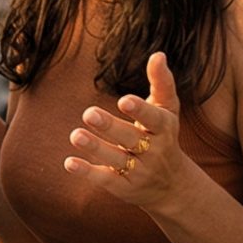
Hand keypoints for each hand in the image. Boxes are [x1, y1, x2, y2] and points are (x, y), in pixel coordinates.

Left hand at [65, 51, 190, 211]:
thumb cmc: (164, 137)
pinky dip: (88, 172)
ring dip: (96, 147)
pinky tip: (69, 162)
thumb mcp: (167, 111)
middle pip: (131, 139)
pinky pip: (106, 180)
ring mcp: (140, 171)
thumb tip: (158, 54)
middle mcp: (154, 151)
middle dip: (110, 127)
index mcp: (164, 129)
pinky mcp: (124, 188)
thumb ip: (162, 83)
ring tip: (75, 134)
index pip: (154, 119)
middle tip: (88, 113)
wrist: (172, 186)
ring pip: (117, 159)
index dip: (140, 111)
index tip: (124, 100)